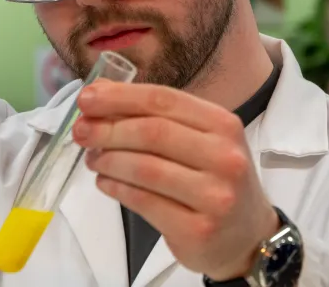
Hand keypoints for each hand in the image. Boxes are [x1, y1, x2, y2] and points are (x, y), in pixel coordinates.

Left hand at [73, 81, 279, 280]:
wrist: (247, 236)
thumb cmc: (214, 179)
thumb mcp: (197, 140)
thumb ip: (153, 116)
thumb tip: (102, 91)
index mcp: (223, 124)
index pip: (164, 100)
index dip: (120, 97)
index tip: (87, 99)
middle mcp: (224, 156)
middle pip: (152, 133)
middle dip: (108, 129)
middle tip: (81, 132)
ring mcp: (214, 195)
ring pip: (145, 168)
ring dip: (108, 160)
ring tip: (92, 158)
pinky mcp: (198, 229)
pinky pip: (144, 202)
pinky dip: (116, 189)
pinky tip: (104, 182)